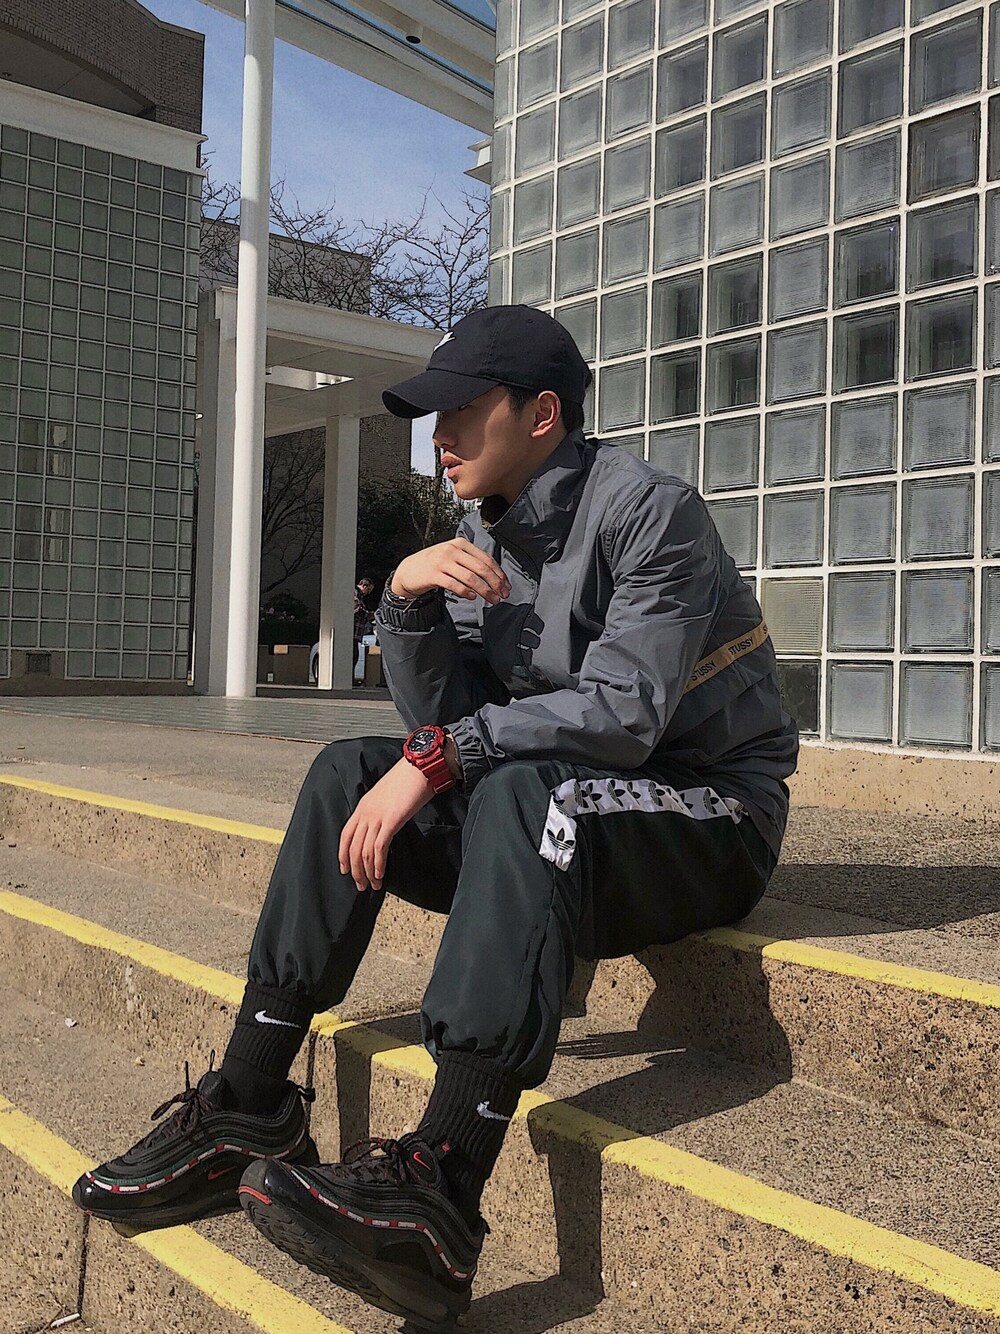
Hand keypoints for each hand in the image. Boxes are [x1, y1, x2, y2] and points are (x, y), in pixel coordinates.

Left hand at [338, 757, 435, 891]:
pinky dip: (378, 864)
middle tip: (361, 885)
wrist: (419, 768)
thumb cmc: (407, 780)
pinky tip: (381, 874)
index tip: (345, 870)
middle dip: (355, 871)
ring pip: (364, 851)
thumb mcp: (386, 796)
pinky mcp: (391, 821)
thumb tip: (382, 828)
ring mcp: (377, 817)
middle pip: (353, 848)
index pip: (345, 835)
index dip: (343, 855)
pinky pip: (379, 848)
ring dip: (368, 872)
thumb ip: (379, 811)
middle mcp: (365, 813)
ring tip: (374, 885)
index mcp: (362, 806)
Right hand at [392, 538, 510, 605]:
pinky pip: (454, 584)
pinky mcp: (434, 574)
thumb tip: (495, 577)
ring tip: (492, 599)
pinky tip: (473, 597)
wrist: (408, 570)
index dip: (499, 574)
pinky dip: (466, 592)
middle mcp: (452, 550)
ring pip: (470, 578)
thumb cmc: (434, 564)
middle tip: (502, 595)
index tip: (506, 586)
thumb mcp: (453, 556)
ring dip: (485, 591)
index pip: (486, 559)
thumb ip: (471, 562)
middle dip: (495, 584)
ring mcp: (442, 562)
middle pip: (481, 569)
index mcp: (461, 544)